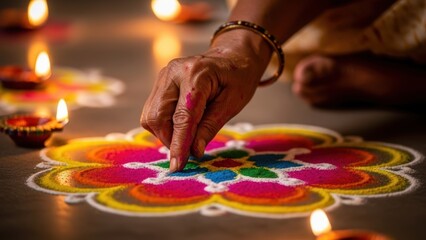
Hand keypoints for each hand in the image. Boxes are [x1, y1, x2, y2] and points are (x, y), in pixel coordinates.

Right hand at [141, 38, 267, 171]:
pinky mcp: (160, 82)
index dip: (179, 144)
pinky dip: (164, 124)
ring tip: (188, 135)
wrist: (232, 55)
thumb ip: (211, 126)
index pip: (182, 116)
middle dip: (170, 140)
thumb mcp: (233, 103)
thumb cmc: (238, 78)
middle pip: (158, 116)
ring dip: (166, 133)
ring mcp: (163, 76)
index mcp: (196, 74)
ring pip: (151, 115)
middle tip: (189, 150)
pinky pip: (153, 110)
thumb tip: (194, 151)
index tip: (177, 166)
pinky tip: (181, 125)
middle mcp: (173, 72)